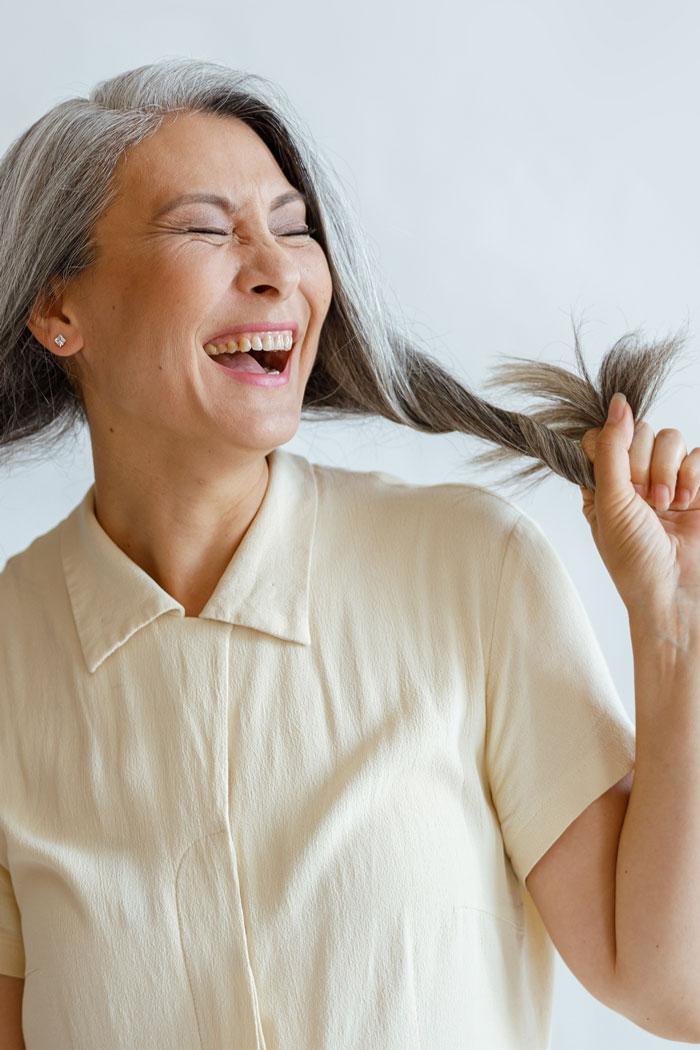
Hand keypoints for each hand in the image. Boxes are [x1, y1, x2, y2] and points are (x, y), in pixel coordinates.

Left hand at [579, 393, 699, 615]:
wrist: (677, 591)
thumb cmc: (633, 559)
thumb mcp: (610, 502)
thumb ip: (611, 450)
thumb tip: (617, 403)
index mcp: (602, 483)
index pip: (603, 436)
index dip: (612, 446)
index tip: (618, 473)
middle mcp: (634, 478)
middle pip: (639, 430)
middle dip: (643, 464)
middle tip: (646, 500)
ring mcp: (667, 480)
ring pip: (670, 438)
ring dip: (667, 471)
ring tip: (666, 506)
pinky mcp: (698, 486)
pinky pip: (698, 454)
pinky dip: (693, 476)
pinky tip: (687, 504)